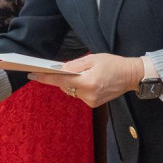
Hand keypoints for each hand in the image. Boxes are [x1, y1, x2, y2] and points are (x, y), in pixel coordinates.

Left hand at [29, 53, 143, 107]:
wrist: (130, 76)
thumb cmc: (112, 64)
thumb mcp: (93, 58)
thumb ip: (74, 65)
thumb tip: (59, 69)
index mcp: (88, 82)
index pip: (61, 80)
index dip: (45, 77)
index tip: (32, 74)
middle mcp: (88, 95)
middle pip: (65, 86)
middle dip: (62, 77)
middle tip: (62, 68)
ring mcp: (91, 101)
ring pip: (71, 90)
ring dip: (71, 82)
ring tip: (83, 74)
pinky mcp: (93, 104)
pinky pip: (78, 94)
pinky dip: (79, 87)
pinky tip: (89, 81)